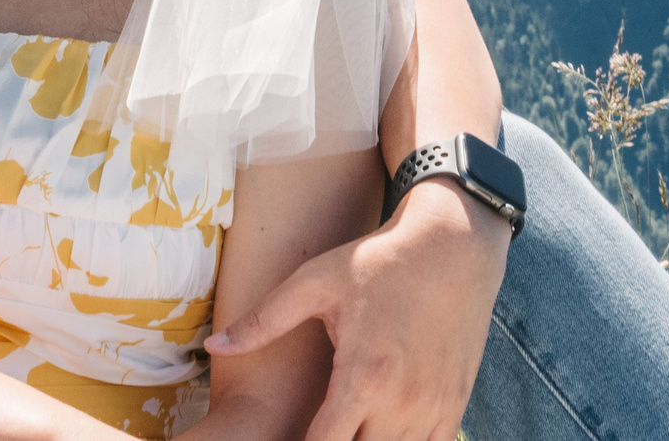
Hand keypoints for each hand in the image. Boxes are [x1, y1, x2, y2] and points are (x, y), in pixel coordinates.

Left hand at [204, 179, 507, 440]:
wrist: (453, 246)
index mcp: (362, 376)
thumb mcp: (315, 282)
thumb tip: (214, 347)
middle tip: (314, 428)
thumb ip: (263, 320)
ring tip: (346, 425)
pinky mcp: (454, 404)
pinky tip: (381, 428)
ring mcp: (433, 407)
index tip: (285, 437)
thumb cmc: (379, 262)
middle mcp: (401, 402)